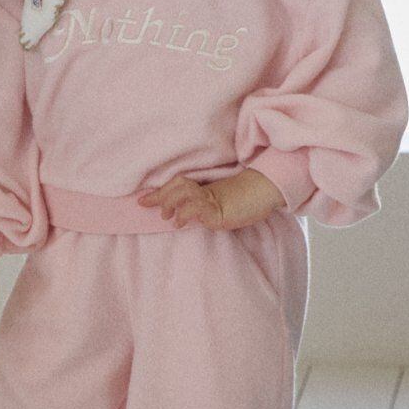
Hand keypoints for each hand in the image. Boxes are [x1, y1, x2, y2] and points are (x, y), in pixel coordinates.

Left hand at [137, 168, 286, 231]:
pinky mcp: (220, 210)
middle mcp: (206, 192)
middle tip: (148, 205)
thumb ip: (205, 210)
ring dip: (170, 202)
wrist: (267, 194)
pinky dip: (185, 213)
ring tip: (167, 215)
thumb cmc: (246, 202)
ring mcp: (214, 199)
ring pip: (183, 192)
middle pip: (177, 185)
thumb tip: (187, 219)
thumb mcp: (222, 207)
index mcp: (205, 190)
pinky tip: (179, 222)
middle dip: (160, 195)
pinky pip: (198, 208)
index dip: (159, 192)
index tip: (141, 200)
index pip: (178, 185)